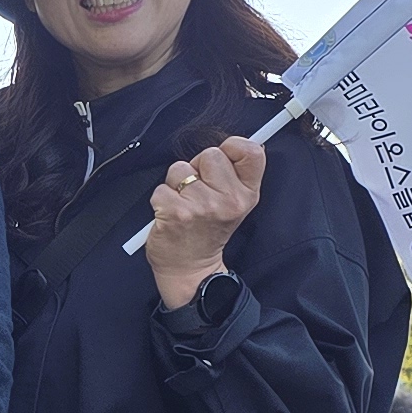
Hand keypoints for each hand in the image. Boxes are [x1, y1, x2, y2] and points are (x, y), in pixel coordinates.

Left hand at [142, 133, 265, 307]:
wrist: (190, 268)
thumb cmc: (208, 232)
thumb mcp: (235, 204)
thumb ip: (237, 173)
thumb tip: (237, 144)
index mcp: (247, 195)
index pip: (250, 151)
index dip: (232, 147)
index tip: (222, 161)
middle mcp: (229, 200)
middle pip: (210, 154)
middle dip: (198, 167)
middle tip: (198, 192)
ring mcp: (202, 206)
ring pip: (181, 168)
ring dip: (177, 184)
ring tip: (184, 204)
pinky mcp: (176, 213)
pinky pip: (161, 187)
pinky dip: (161, 199)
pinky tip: (170, 214)